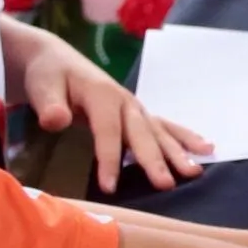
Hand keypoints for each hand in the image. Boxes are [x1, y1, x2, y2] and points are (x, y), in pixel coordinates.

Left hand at [4, 19, 209, 192]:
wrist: (55, 60)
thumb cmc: (48, 76)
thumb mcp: (41, 86)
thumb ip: (49, 104)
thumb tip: (56, 120)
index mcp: (102, 94)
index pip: (108, 130)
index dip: (109, 158)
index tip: (110, 187)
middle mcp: (124, 100)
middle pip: (142, 132)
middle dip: (155, 159)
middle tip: (167, 183)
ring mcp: (134, 107)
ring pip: (159, 131)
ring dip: (177, 151)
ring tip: (195, 171)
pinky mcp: (137, 113)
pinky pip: (164, 126)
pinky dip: (184, 138)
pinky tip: (206, 149)